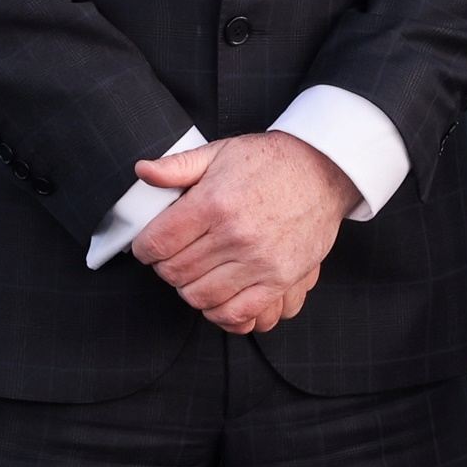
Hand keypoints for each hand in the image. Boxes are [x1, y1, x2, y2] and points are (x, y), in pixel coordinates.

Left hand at [130, 132, 360, 334]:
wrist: (324, 171)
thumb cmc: (271, 162)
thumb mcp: (220, 153)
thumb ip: (178, 166)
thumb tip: (143, 171)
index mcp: (214, 203)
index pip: (157, 243)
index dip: (144, 248)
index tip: (148, 246)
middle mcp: (235, 235)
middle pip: (175, 272)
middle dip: (166, 267)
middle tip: (174, 256)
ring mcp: (259, 261)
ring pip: (200, 296)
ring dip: (190, 289)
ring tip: (196, 273)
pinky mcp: (280, 280)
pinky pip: (237, 313)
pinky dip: (219, 312)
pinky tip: (217, 295)